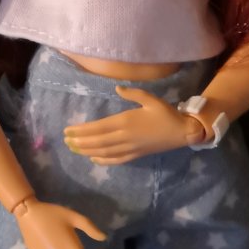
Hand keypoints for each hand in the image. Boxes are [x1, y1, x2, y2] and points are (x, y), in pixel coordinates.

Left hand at [63, 86, 204, 163]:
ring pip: (105, 152)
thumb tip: (117, 87)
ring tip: (74, 149)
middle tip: (65, 141)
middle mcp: (125, 137)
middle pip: (98, 141)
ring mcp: (131, 148)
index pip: (98, 128)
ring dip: (88, 151)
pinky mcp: (136, 155)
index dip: (82, 130)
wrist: (182, 132)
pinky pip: (117, 160)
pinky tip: (94, 160)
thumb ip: (133, 93)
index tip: (68, 130)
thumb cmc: (166, 113)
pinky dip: (104, 161)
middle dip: (80, 142)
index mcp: (126, 121)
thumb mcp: (150, 98)